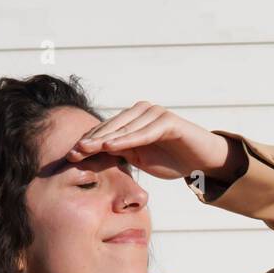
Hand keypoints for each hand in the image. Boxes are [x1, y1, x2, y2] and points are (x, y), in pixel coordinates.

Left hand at [66, 102, 236, 179]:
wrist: (203, 161)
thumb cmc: (173, 160)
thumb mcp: (141, 158)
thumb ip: (121, 152)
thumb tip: (93, 154)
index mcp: (133, 120)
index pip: (107, 130)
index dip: (88, 142)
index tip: (70, 155)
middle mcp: (142, 111)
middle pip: (112, 126)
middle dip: (91, 140)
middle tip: (73, 152)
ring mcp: (156, 113)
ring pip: (125, 128)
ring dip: (105, 139)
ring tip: (87, 149)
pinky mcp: (169, 121)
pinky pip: (145, 132)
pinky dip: (128, 139)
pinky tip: (112, 146)